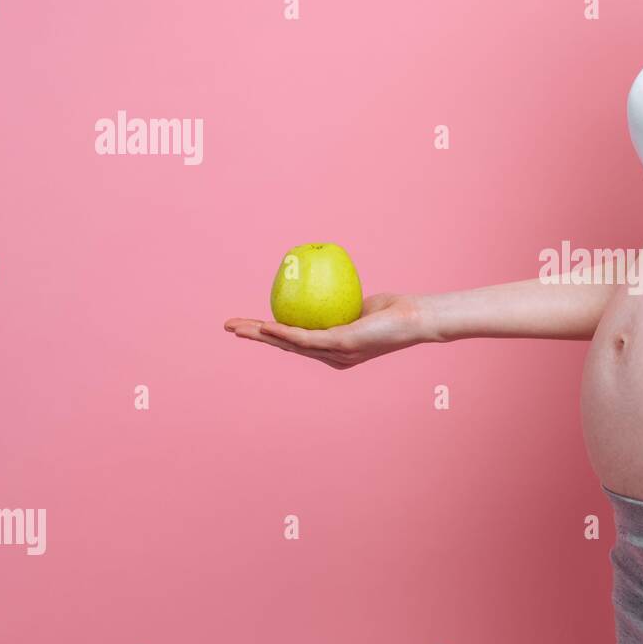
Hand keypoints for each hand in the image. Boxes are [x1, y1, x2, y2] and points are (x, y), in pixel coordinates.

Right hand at [223, 293, 429, 369]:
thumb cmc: (391, 310)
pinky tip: (267, 327)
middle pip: (285, 346)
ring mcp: (335, 354)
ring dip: (261, 336)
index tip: (248, 324)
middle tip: (229, 328)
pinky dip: (284, 333)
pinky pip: (306, 338)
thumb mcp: (358, 306)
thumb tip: (318, 286)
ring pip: (290, 345)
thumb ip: (338, 305)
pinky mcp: (341, 345)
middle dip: (255, 337)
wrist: (413, 318)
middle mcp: (332, 357)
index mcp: (333, 350)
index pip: (294, 342)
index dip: (269, 334)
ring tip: (238, 329)